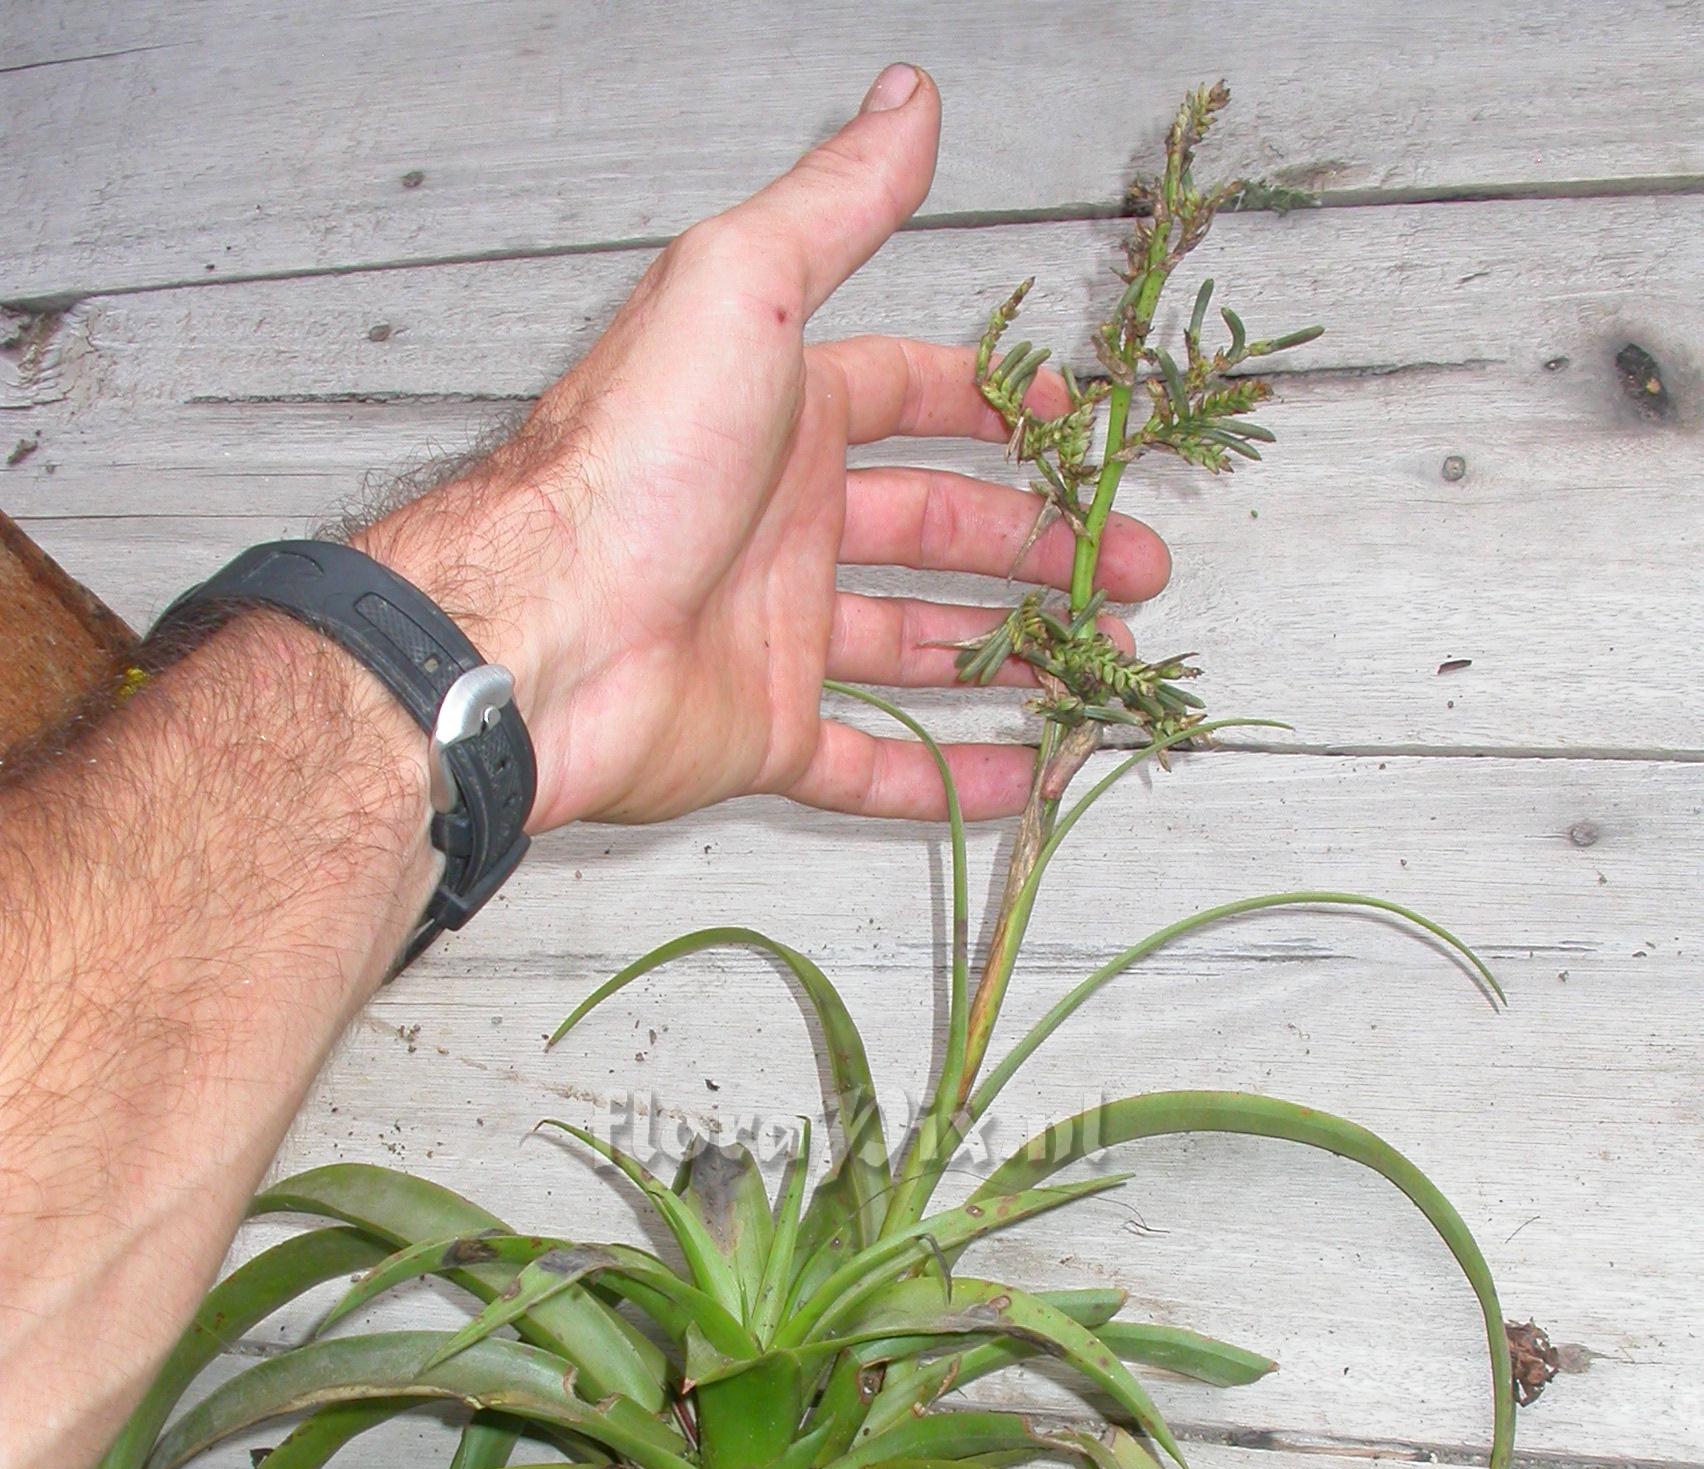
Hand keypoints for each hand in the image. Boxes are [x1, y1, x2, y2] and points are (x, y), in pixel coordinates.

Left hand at [363, 63, 1169, 831]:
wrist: (545, 628)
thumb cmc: (634, 457)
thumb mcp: (745, 285)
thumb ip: (835, 204)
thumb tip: (908, 101)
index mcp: (783, 414)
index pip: (913, 397)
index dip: (998, 408)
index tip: (1079, 435)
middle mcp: (781, 521)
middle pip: (935, 528)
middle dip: (1037, 544)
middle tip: (1129, 568)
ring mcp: (773, 632)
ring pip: (916, 643)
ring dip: (1008, 649)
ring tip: (1098, 659)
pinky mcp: (762, 734)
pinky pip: (871, 762)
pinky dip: (948, 777)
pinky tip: (1023, 778)